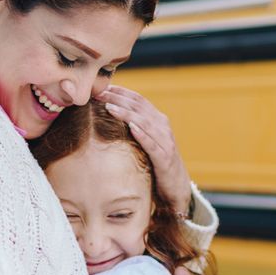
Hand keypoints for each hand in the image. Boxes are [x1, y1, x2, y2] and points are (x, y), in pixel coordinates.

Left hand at [95, 85, 191, 214]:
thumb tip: (109, 115)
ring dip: (126, 113)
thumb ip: (134, 127)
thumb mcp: (146, 141)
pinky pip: (153, 144)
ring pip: (144, 122)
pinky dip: (142, 134)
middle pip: (138, 107)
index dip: (120, 92)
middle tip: (98, 93)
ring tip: (109, 107)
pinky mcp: (165, 158)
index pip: (137, 99)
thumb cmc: (156, 163)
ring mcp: (165, 141)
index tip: (101, 87)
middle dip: (117, 98)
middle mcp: (163, 126)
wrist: (177, 187)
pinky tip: (131, 127)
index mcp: (157, 120)